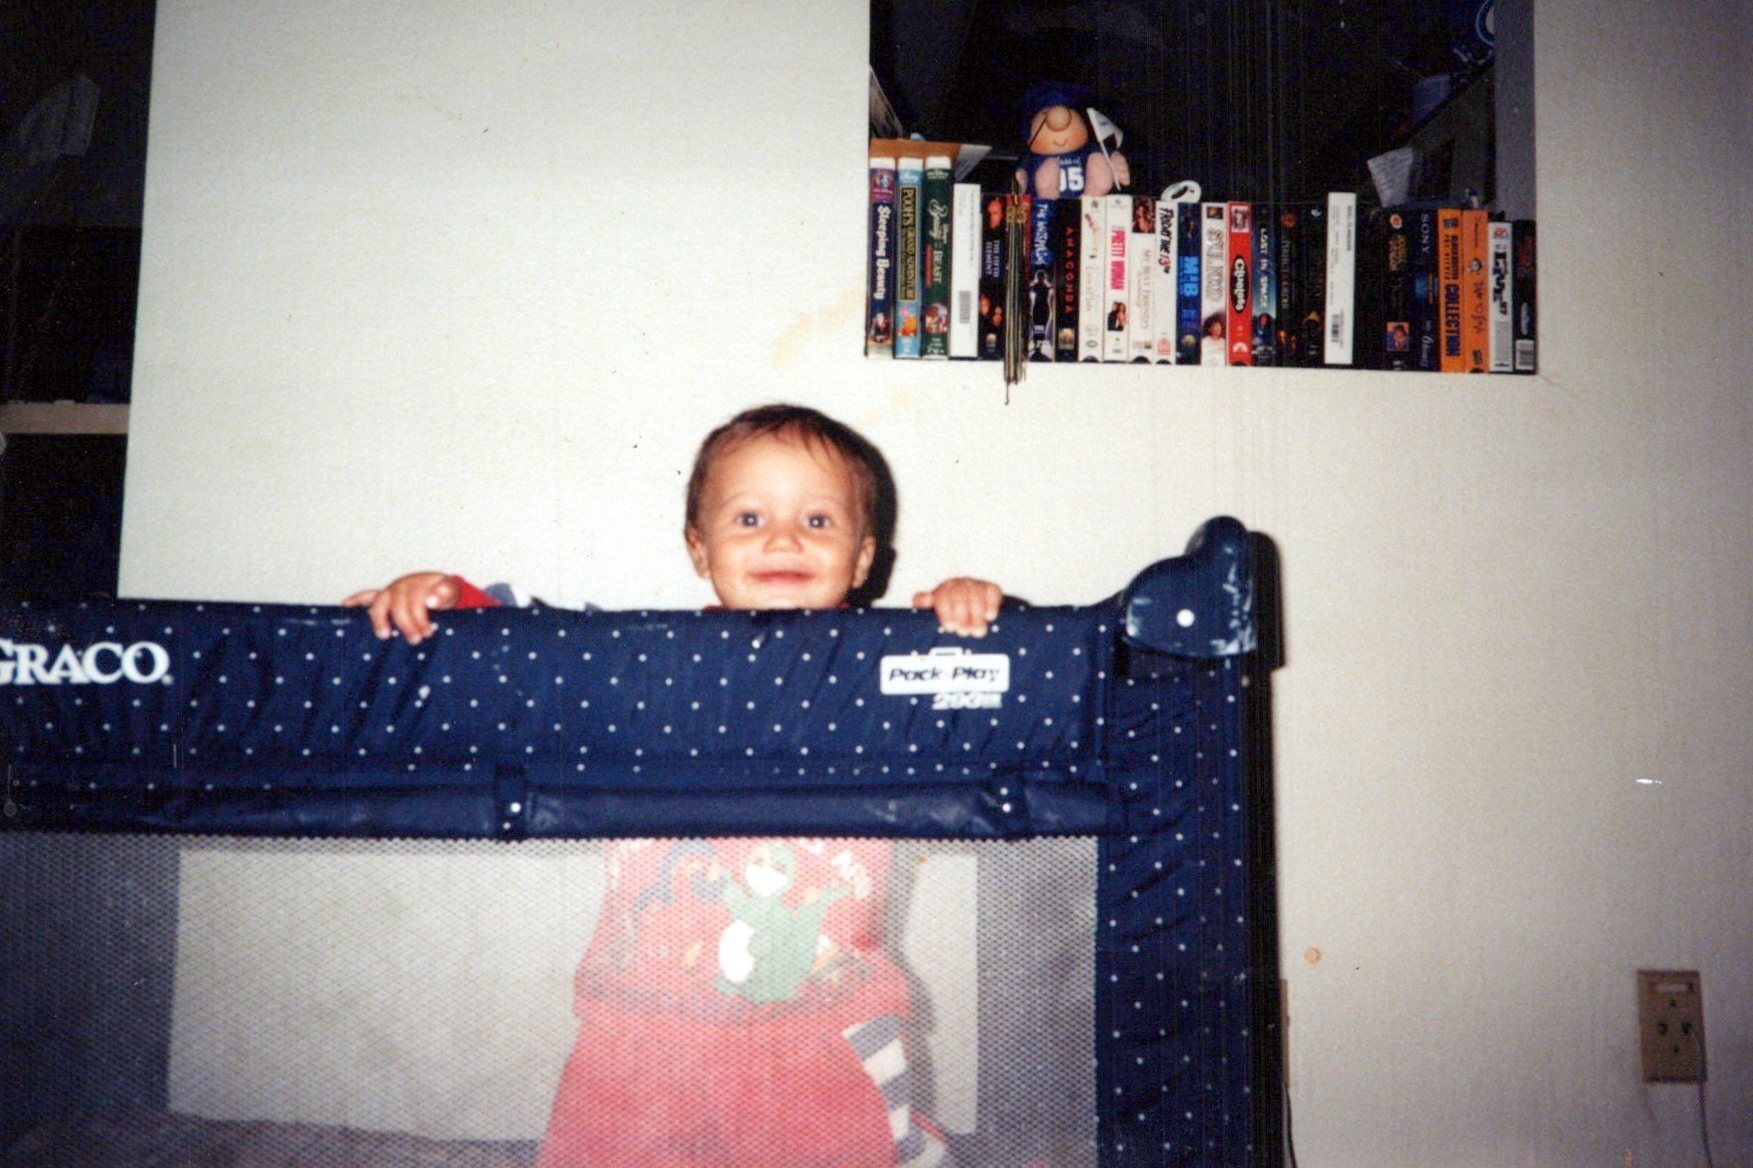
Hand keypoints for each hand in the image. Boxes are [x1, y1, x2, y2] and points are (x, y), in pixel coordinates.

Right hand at [342, 571, 459, 643]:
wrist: (440, 589)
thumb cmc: (443, 594)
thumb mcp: (451, 591)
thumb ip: (444, 593)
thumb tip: (431, 600)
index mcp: (419, 583)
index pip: (416, 599)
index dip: (420, 617)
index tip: (428, 632)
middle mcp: (402, 585)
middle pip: (398, 603)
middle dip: (406, 623)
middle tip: (416, 639)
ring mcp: (391, 590)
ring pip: (380, 602)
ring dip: (380, 619)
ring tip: (384, 635)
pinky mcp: (384, 596)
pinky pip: (367, 596)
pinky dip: (356, 600)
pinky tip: (345, 606)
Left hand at [913, 577, 1002, 637]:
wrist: (972, 614)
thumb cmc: (950, 618)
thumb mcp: (935, 615)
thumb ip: (926, 606)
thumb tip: (920, 600)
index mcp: (941, 591)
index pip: (941, 596)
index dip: (946, 612)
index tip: (950, 627)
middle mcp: (957, 585)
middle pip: (959, 595)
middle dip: (962, 615)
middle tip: (964, 632)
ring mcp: (974, 585)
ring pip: (976, 594)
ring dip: (977, 614)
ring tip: (978, 631)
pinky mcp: (990, 589)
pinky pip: (992, 592)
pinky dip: (992, 604)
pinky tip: (990, 616)